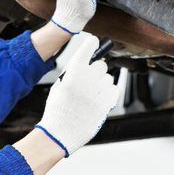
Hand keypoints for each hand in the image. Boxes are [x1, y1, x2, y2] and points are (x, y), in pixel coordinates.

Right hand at [35, 33, 118, 156]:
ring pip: (108, 78)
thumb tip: (87, 63)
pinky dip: (109, 94)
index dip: (92, 43)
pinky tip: (99, 101)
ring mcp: (99, 90)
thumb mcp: (60, 85)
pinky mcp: (108, 102)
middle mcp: (88, 77)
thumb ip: (73, 72)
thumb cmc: (58, 109)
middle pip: (101, 64)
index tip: (94, 42)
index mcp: (74, 71)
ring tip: (90, 97)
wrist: (61, 132)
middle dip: (96, 71)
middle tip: (88, 82)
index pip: (89, 46)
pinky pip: (115, 89)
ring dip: (102, 84)